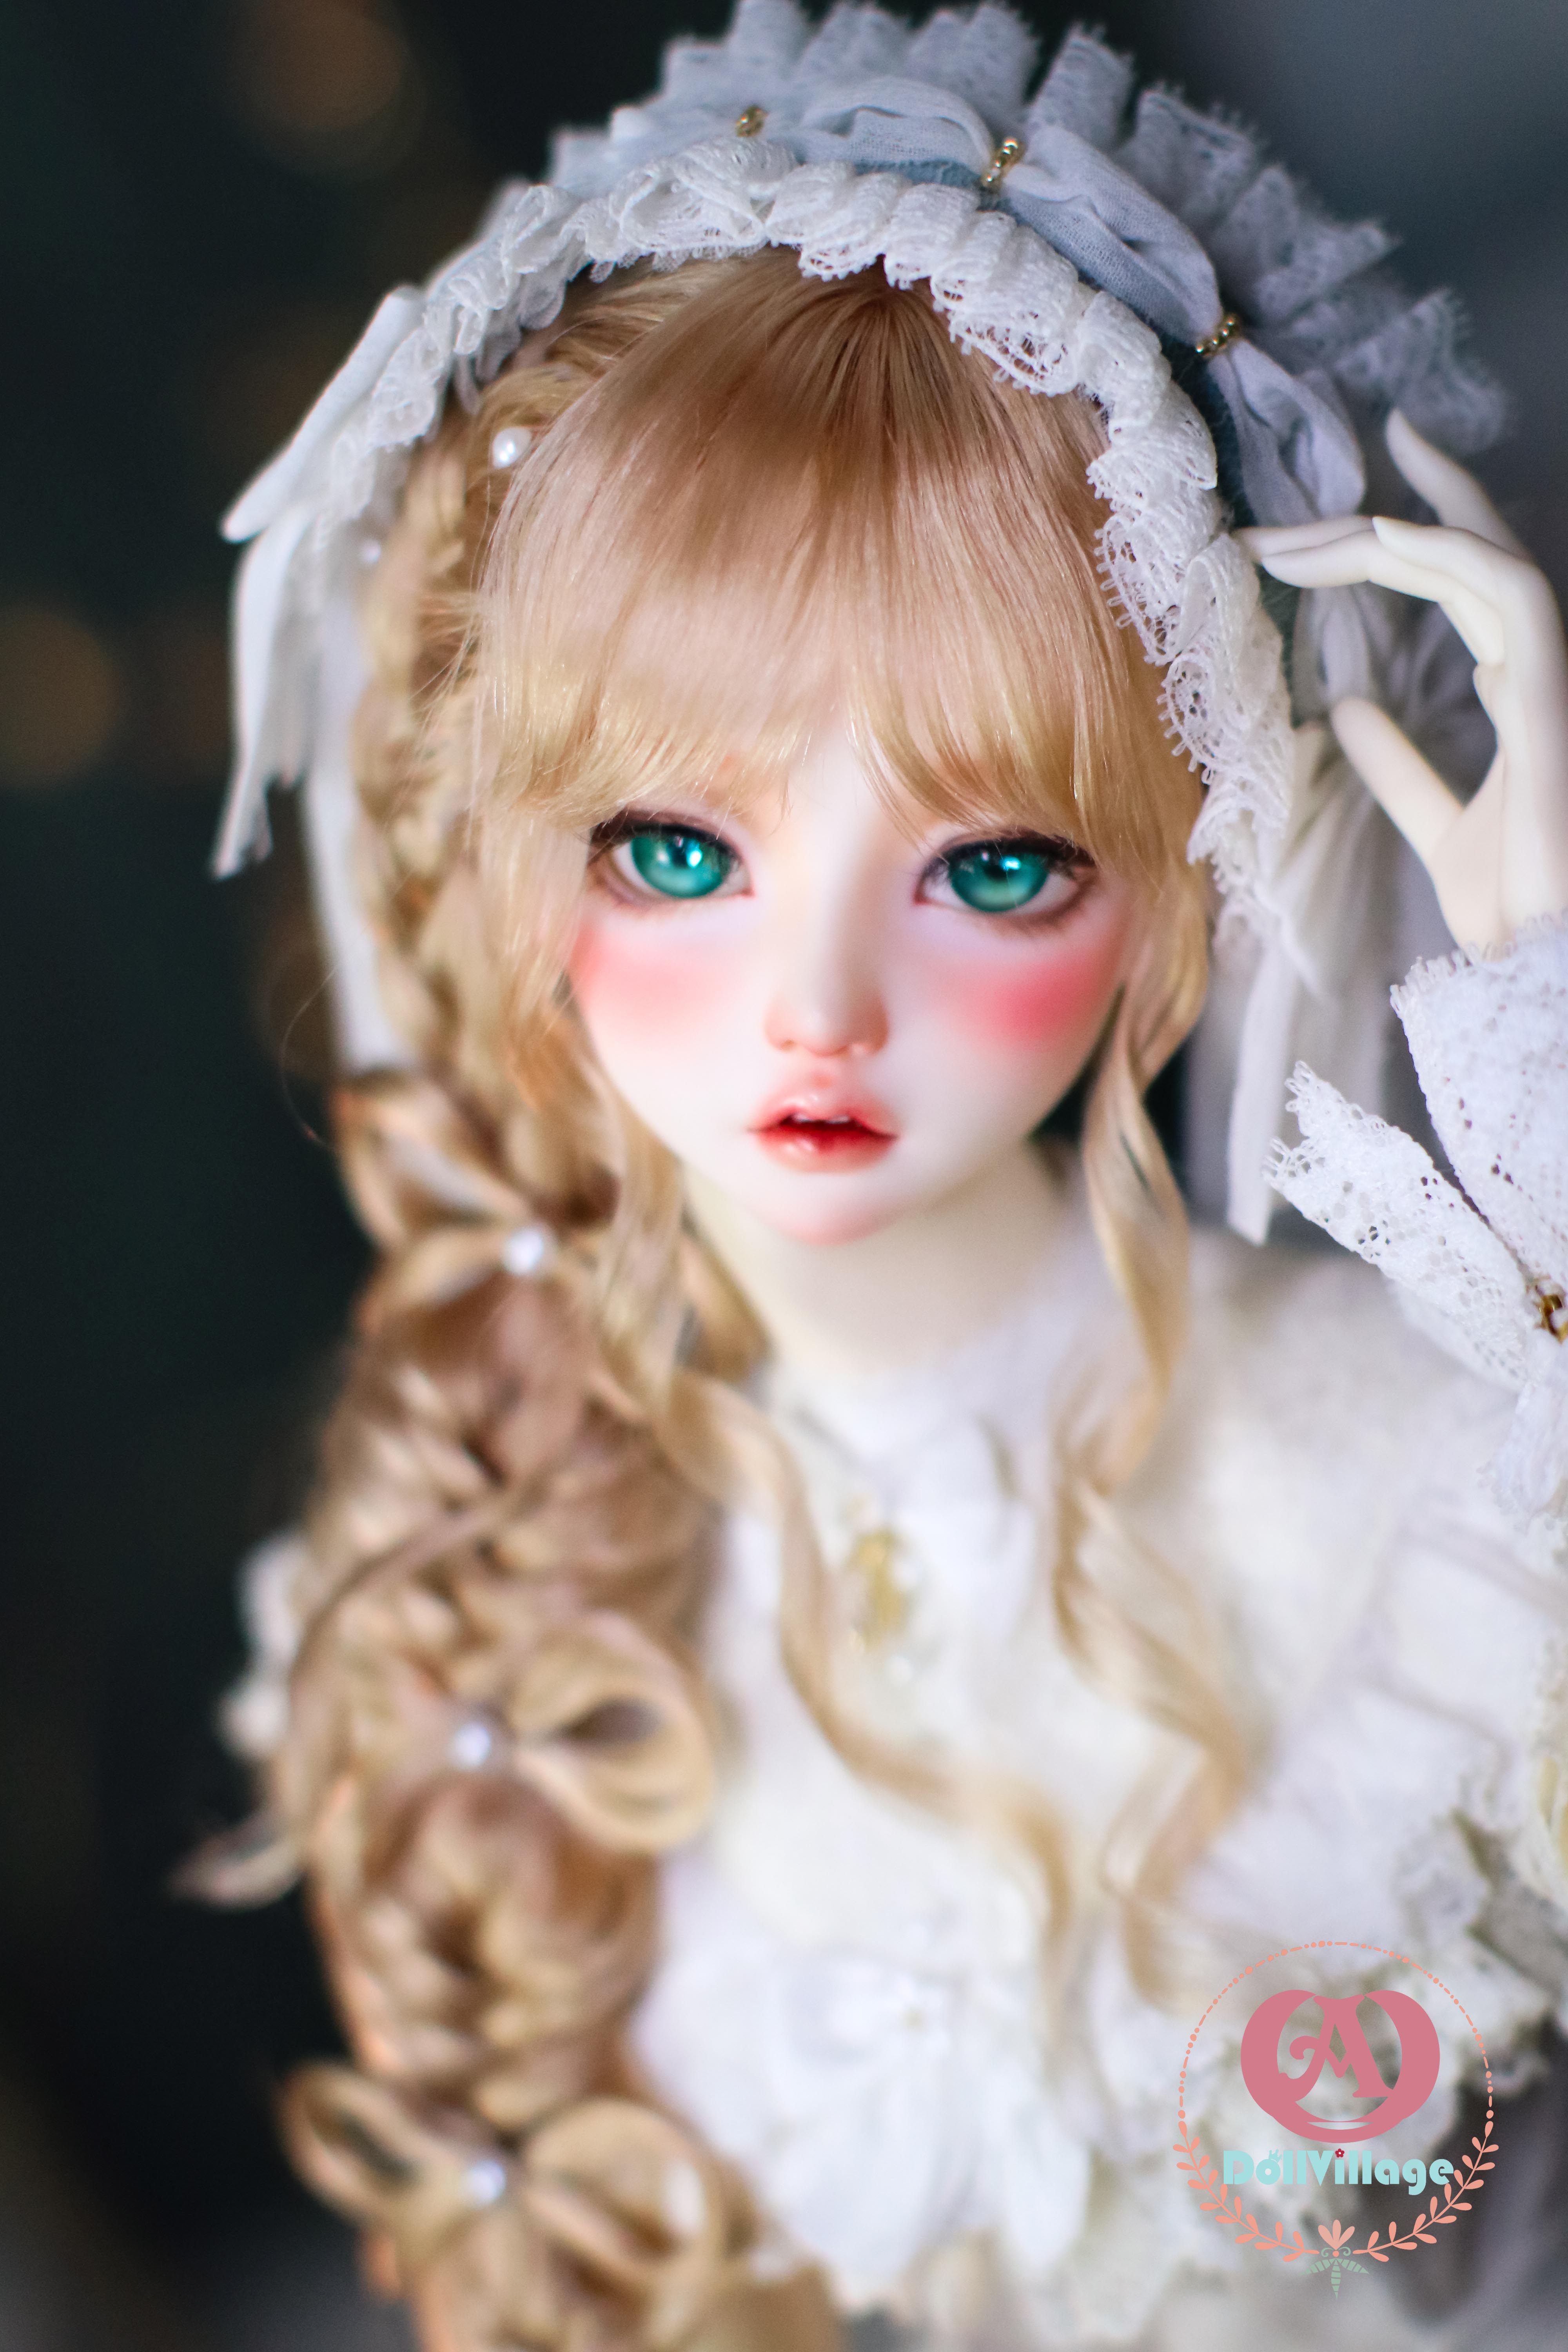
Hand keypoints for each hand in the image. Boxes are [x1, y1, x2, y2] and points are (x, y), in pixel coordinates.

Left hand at [1238, 411, 1567, 950]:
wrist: (1547, 965)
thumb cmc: (1518, 909)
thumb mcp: (1437, 829)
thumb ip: (1401, 770)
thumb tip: (1349, 712)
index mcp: (1518, 692)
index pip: (1464, 584)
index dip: (1414, 527)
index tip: (1333, 507)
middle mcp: (1539, 669)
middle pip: (1458, 557)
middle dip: (1364, 526)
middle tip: (1270, 526)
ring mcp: (1553, 677)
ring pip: (1475, 557)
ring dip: (1381, 535)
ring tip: (1290, 540)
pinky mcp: (1552, 696)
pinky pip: (1508, 591)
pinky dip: (1446, 553)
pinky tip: (1378, 539)